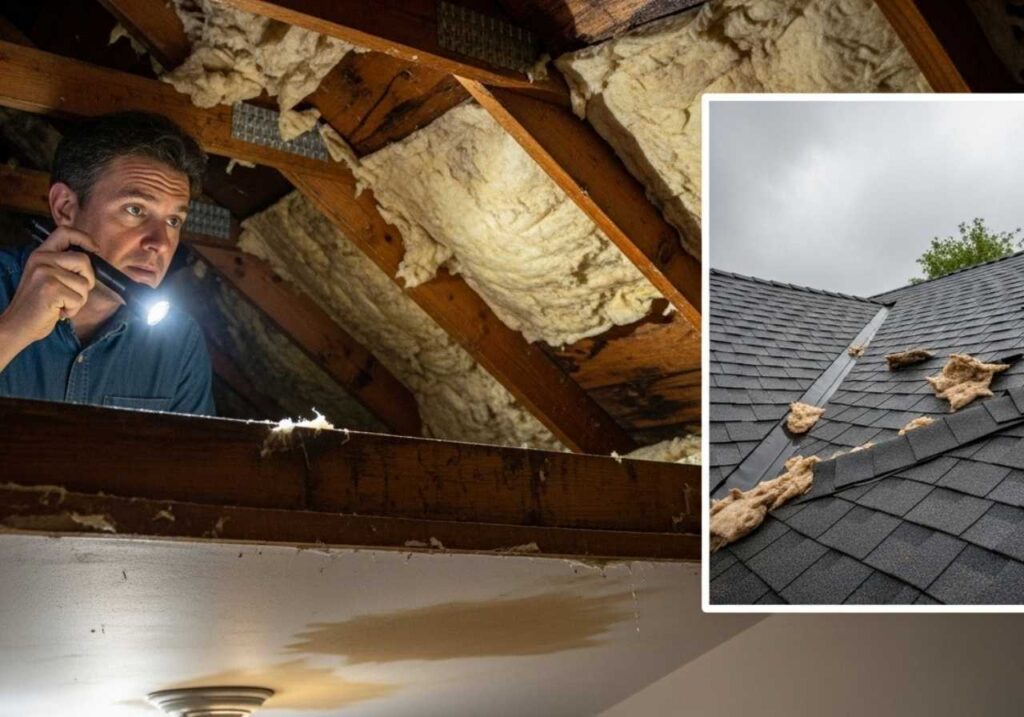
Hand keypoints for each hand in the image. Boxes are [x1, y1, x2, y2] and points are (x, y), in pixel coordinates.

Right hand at [0, 226, 99, 348]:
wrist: (17, 325)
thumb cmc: (39, 305)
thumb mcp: (47, 278)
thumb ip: (63, 266)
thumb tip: (93, 258)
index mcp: (41, 254)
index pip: (65, 232)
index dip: (84, 238)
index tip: (95, 250)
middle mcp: (41, 260)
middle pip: (84, 260)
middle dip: (87, 280)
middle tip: (73, 293)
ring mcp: (45, 273)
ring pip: (84, 283)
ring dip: (79, 299)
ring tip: (62, 304)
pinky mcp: (51, 289)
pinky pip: (79, 298)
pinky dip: (73, 309)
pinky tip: (58, 311)